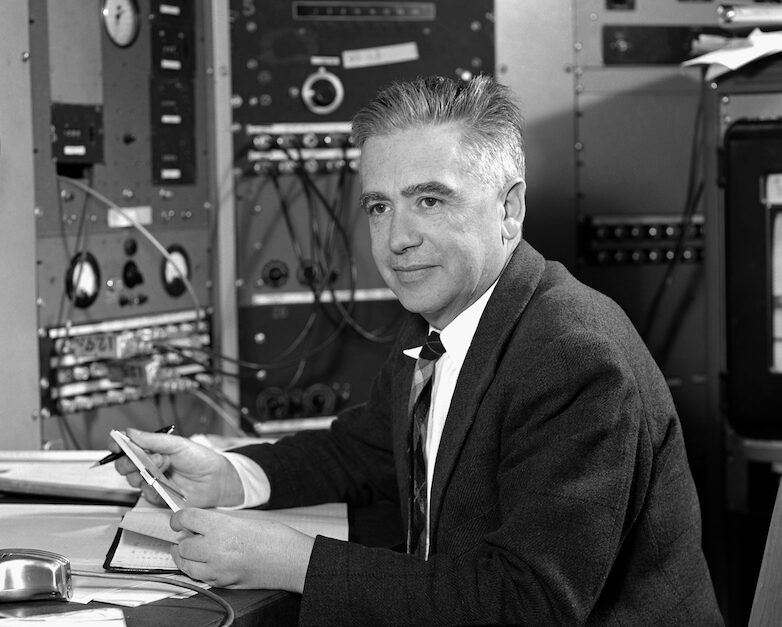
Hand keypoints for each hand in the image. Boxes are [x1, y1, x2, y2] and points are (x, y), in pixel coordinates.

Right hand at [111, 429, 243, 507]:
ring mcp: (153, 481)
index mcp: (154, 450)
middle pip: (124, 465)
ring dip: (143, 472)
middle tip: (143, 458)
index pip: (129, 447)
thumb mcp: (178, 444)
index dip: (118, 445)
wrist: (217, 480)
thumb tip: (131, 432)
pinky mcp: (159, 497)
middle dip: (127, 461)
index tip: (115, 444)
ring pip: (133, 480)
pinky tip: (165, 481)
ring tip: (163, 465)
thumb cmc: (201, 459)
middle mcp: (150, 465)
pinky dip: (153, 487)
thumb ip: (154, 440)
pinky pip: (146, 494)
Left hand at [170, 508, 314, 591]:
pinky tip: (206, 561)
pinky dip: (198, 569)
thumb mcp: (246, 520)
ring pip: (186, 564)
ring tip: (193, 549)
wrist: (293, 561)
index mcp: (222, 527)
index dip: (179, 518)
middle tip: (190, 533)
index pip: (187, 519)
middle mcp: (216, 549)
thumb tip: (200, 524)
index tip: (178, 519)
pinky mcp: (223, 583)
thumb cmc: (276, 538)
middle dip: (184, 538)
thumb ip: (220, 522)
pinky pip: (200, 576)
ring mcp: (218, 569)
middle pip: (182, 545)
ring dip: (187, 556)